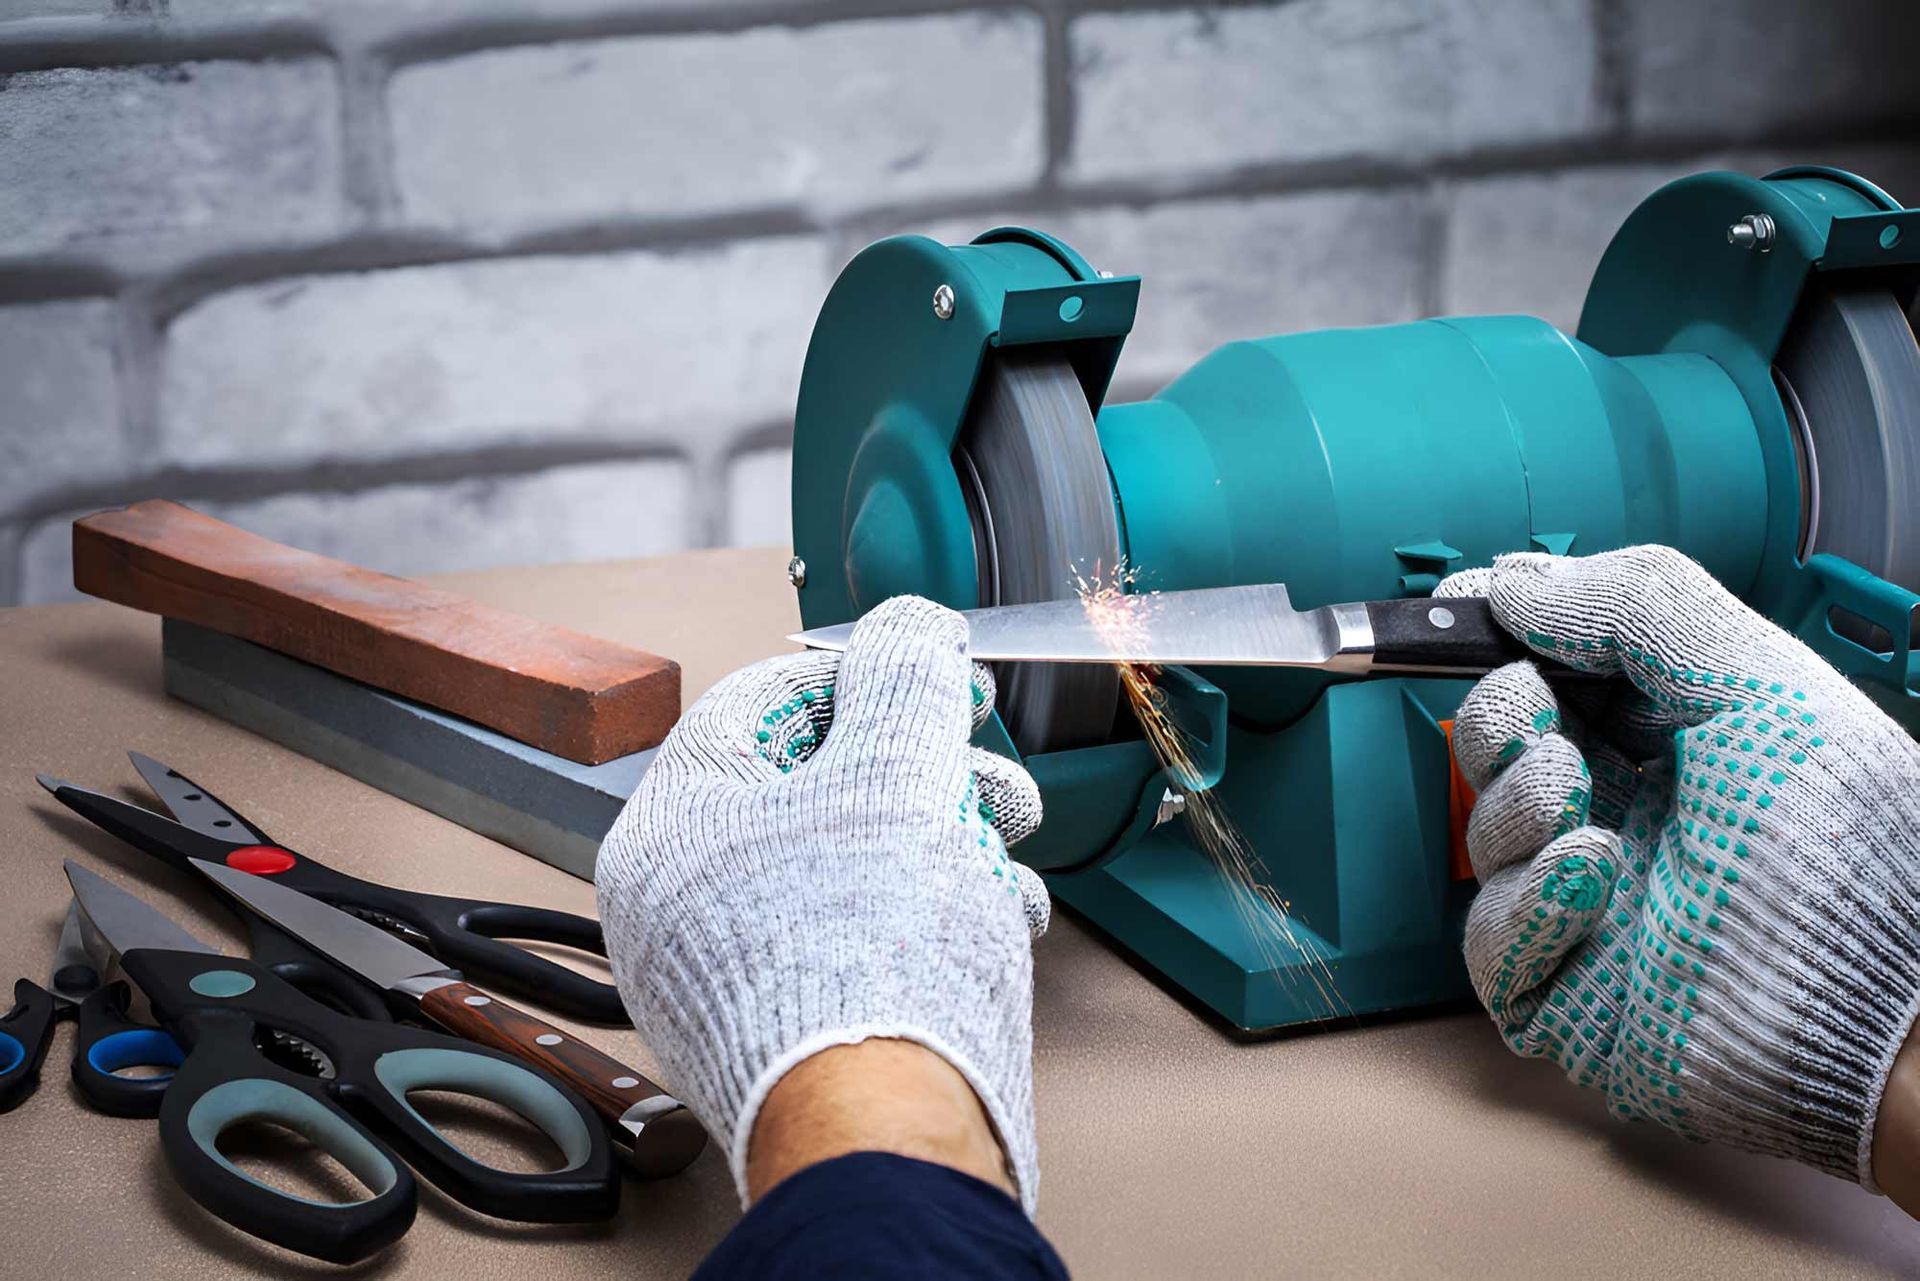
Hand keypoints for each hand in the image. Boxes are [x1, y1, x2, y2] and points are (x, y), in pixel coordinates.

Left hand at [595, 597, 1049, 1210]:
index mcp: (673, 827)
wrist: (888, 1135)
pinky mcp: (796, 1023)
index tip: (933, 671)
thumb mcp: (896, 776)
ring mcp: (739, 969)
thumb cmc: (865, 963)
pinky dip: (932, 911)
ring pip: (853, 860)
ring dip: (948, 839)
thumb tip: (908, 625)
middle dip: (928, 769)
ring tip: (1007, 851)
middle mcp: (687, 900)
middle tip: (990, 772)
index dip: (864, 672)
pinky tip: (994, 914)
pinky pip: (863, 933)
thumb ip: (905, 682)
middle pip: (819, 784)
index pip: (762, 702)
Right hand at [1437, 546, 1919, 1190]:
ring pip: (1486, 840)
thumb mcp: (1759, 685)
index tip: (1468, 602)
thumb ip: (1641, 606)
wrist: (1884, 991)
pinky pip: (1488, 942)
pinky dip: (1522, 903)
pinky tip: (1587, 880)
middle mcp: (1626, 821)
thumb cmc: (1851, 840)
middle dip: (1498, 718)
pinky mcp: (1562, 996)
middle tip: (1530, 708)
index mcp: (1673, 748)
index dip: (1507, 641)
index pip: (1558, 680)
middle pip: (1501, 754)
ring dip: (1517, 803)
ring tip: (1574, 800)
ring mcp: (1588, 912)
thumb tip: (1517, 582)